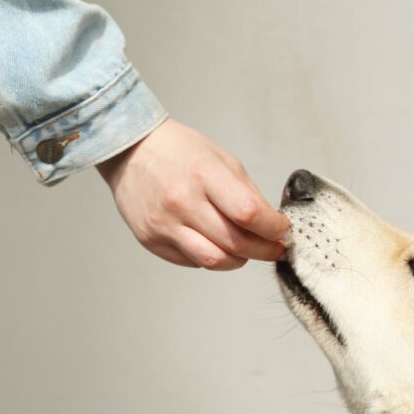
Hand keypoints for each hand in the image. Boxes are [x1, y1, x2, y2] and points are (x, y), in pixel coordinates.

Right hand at [97, 119, 288, 269]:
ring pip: (215, 261)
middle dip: (265, 250)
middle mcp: (182, 202)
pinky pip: (193, 261)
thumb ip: (248, 194)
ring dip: (240, 260)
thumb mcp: (222, 160)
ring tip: (247, 251)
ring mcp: (164, 224)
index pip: (249, 213)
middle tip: (276, 248)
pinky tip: (215, 243)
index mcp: (204, 174)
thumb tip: (272, 225)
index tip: (283, 230)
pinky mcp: (151, 240)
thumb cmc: (180, 152)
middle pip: (236, 243)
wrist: (131, 151)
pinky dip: (212, 257)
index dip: (273, 228)